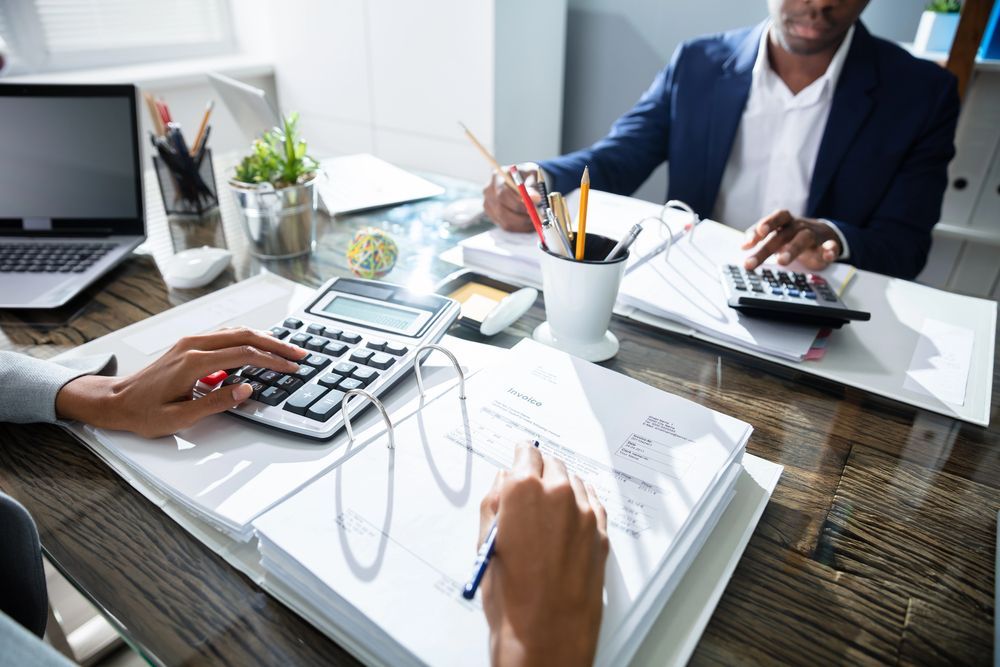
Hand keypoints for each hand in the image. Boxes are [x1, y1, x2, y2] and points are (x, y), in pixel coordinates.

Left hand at [55, 328, 306, 437]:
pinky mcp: (189, 345)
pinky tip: (259, 345)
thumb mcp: (180, 418)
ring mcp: (191, 342)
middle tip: (300, 353)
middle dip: (276, 344)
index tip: (291, 367)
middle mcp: (193, 345)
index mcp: (193, 361)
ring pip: (236, 331)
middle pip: (245, 335)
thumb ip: (217, 403)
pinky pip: (225, 335)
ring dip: (264, 338)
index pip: (243, 354)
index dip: (272, 360)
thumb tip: (246, 390)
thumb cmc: (143, 412)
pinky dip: (247, 338)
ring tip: (286, 349)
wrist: (116, 401)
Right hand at [479, 441, 608, 666]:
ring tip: (549, 501)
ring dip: (561, 484)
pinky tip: (572, 511)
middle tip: (530, 480)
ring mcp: (584, 513)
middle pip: (552, 464)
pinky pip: (593, 503)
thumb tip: (502, 483)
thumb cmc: (512, 596)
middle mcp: (558, 494)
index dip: (520, 454)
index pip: (525, 453)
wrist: (547, 632)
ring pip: (574, 482)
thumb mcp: (487, 543)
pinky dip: (582, 501)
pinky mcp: (601, 533)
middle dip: (540, 468)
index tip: (519, 454)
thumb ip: (494, 503)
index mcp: (524, 490)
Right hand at [482, 163, 542, 232]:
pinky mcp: (492, 215)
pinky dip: (519, 227)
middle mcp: (489, 191)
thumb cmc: (527, 177)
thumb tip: (536, 198)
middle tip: (536, 219)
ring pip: (504, 221)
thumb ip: (533, 188)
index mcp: (497, 177)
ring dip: (522, 224)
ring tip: (535, 221)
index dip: (517, 204)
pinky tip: (529, 223)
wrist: (521, 180)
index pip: (503, 194)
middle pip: (501, 210)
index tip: (531, 210)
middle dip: (520, 218)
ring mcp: (488, 204)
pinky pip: (506, 226)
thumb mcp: (532, 177)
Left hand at [741, 210, 840, 270]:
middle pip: (781, 235)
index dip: (761, 228)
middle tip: (752, 263)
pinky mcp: (826, 245)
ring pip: (803, 238)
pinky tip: (828, 255)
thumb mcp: (776, 234)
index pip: (773, 220)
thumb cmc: (792, 235)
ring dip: (792, 248)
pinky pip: (830, 246)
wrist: (824, 234)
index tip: (747, 243)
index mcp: (784, 222)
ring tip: (781, 261)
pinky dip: (830, 250)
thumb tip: (743, 246)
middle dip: (765, 249)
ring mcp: (812, 235)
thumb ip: (759, 238)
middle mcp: (797, 226)